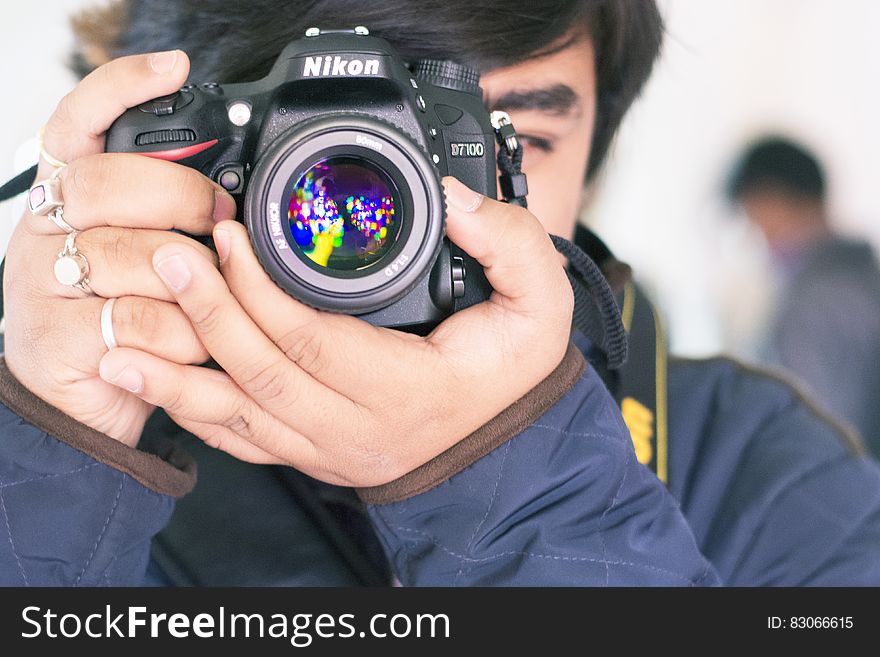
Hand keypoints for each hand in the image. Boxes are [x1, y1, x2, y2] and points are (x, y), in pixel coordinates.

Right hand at [3, 51, 236, 445]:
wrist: (82, 397)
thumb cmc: (124, 315)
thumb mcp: (140, 257)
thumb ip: (164, 220)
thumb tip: (232, 198)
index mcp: (64, 197)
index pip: (77, 123)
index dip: (121, 89)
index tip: (174, 67)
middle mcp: (42, 230)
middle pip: (108, 182)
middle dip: (183, 198)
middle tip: (221, 221)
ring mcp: (42, 284)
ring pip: (131, 256)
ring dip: (192, 282)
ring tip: (213, 301)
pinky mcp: (58, 340)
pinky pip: (140, 321)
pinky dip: (183, 334)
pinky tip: (193, 344)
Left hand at [98, 178, 574, 484]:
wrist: (502, 440)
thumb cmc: (511, 373)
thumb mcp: (540, 304)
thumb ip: (509, 244)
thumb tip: (453, 198)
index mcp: (409, 389)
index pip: (318, 343)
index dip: (263, 292)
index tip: (231, 237)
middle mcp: (361, 430)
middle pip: (265, 376)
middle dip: (210, 314)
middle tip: (171, 256)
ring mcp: (330, 450)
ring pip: (241, 419)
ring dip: (180, 376)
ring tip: (120, 339)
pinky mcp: (311, 454)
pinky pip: (242, 442)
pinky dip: (194, 413)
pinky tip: (154, 385)